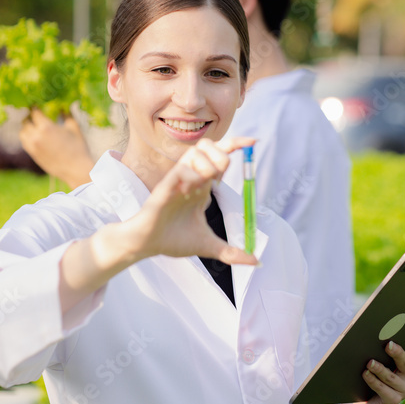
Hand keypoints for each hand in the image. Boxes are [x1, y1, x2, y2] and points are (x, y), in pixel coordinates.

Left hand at [19, 108, 93, 188]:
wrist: (76, 169)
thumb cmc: (78, 148)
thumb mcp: (74, 128)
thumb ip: (67, 114)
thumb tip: (63, 106)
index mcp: (46, 127)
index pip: (34, 112)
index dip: (35, 106)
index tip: (37, 104)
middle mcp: (36, 136)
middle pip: (25, 121)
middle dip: (30, 117)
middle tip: (35, 115)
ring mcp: (32, 146)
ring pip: (22, 132)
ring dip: (27, 127)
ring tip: (34, 126)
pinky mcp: (33, 154)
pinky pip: (24, 142)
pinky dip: (27, 137)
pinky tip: (35, 136)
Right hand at [125, 137, 257, 265]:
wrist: (148, 245)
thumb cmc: (174, 240)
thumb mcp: (209, 246)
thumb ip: (232, 253)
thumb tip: (256, 261)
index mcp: (203, 186)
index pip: (220, 156)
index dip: (237, 145)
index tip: (253, 142)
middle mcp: (192, 178)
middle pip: (209, 146)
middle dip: (223, 155)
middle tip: (221, 178)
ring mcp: (178, 180)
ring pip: (195, 152)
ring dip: (208, 166)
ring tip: (204, 187)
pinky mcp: (165, 186)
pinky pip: (181, 170)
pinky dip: (192, 177)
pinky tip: (189, 192)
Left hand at [342, 325, 404, 403]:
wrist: (364, 398)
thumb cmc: (372, 371)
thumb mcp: (378, 356)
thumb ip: (380, 346)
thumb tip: (374, 331)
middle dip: (398, 353)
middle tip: (388, 345)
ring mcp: (404, 389)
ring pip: (392, 377)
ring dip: (380, 369)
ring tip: (369, 363)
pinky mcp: (393, 400)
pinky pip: (384, 390)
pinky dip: (373, 381)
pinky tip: (365, 374)